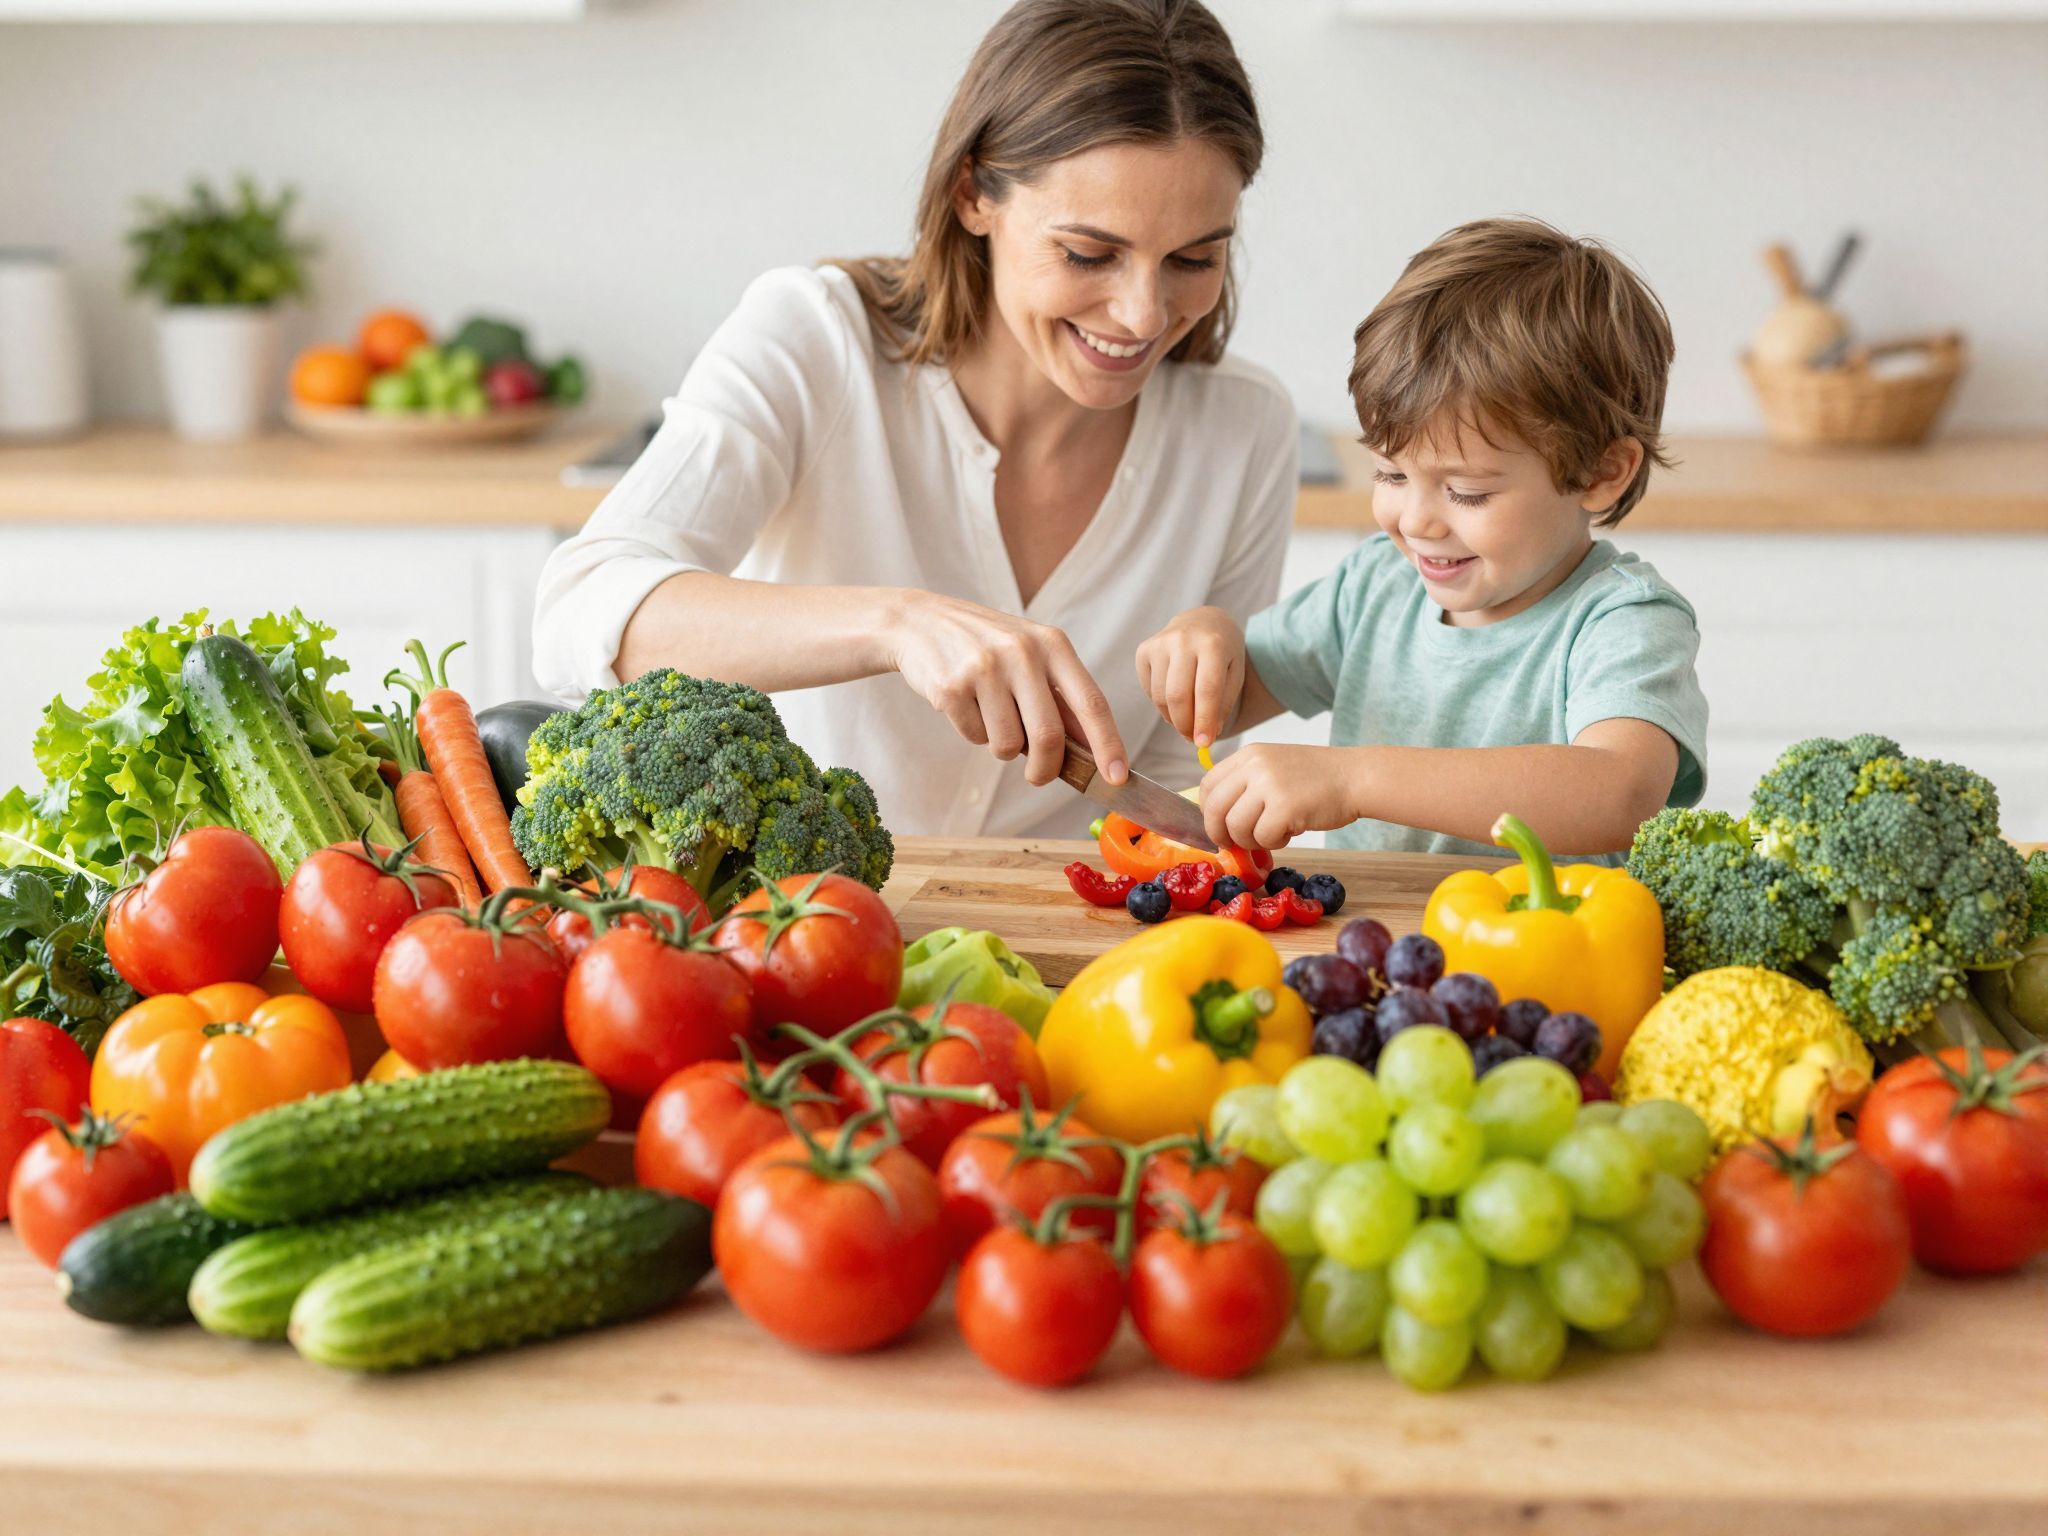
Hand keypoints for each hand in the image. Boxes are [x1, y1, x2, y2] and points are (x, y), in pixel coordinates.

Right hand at [884, 590, 1126, 786]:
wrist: (920, 622)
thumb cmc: (986, 647)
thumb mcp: (1030, 655)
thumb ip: (1059, 698)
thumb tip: (1092, 752)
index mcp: (1052, 644)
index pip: (1091, 702)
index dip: (1108, 744)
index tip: (1117, 777)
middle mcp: (1022, 651)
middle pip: (1049, 736)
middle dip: (1046, 768)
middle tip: (1038, 776)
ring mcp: (985, 668)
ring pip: (1008, 744)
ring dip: (1002, 747)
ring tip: (990, 716)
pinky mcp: (951, 686)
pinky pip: (975, 737)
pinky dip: (974, 733)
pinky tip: (965, 704)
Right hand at [1135, 606, 1244, 749]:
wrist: (1204, 621)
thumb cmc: (1223, 652)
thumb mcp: (1235, 674)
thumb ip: (1222, 705)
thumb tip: (1206, 735)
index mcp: (1213, 644)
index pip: (1206, 690)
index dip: (1204, 721)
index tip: (1204, 744)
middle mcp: (1183, 639)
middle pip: (1177, 696)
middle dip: (1185, 725)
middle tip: (1193, 738)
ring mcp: (1159, 643)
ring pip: (1160, 697)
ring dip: (1173, 718)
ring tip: (1187, 719)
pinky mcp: (1144, 650)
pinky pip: (1149, 690)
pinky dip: (1162, 704)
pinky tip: (1175, 698)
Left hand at [1198, 743, 1365, 851]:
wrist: (1355, 777)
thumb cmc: (1317, 779)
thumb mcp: (1274, 767)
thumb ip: (1246, 785)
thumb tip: (1217, 820)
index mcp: (1248, 754)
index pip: (1207, 786)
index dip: (1208, 812)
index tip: (1220, 826)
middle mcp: (1254, 765)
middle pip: (1215, 809)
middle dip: (1220, 834)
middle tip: (1235, 844)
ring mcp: (1269, 785)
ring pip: (1236, 827)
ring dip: (1251, 840)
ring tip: (1273, 834)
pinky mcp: (1286, 807)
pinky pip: (1262, 837)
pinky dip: (1274, 843)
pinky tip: (1290, 832)